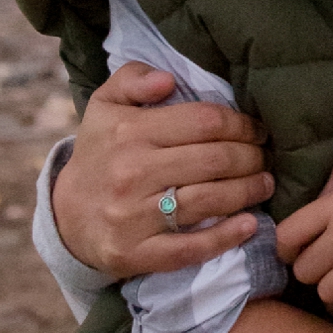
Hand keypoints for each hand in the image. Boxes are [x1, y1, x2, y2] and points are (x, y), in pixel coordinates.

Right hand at [50, 68, 272, 277]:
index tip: (257, 130)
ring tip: (264, 184)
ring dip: (247, 192)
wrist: (67, 216)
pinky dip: (225, 237)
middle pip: (213, 160)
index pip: (203, 122)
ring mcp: (133, 217)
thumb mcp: (105, 105)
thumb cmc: (100, 153)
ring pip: (208, 200)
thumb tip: (167, 79)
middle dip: (250, 157)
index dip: (240, 124)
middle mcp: (132, 172)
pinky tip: (249, 225)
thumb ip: (133, 79)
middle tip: (264, 157)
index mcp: (129, 132)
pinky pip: (190, 247)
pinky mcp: (137, 253)